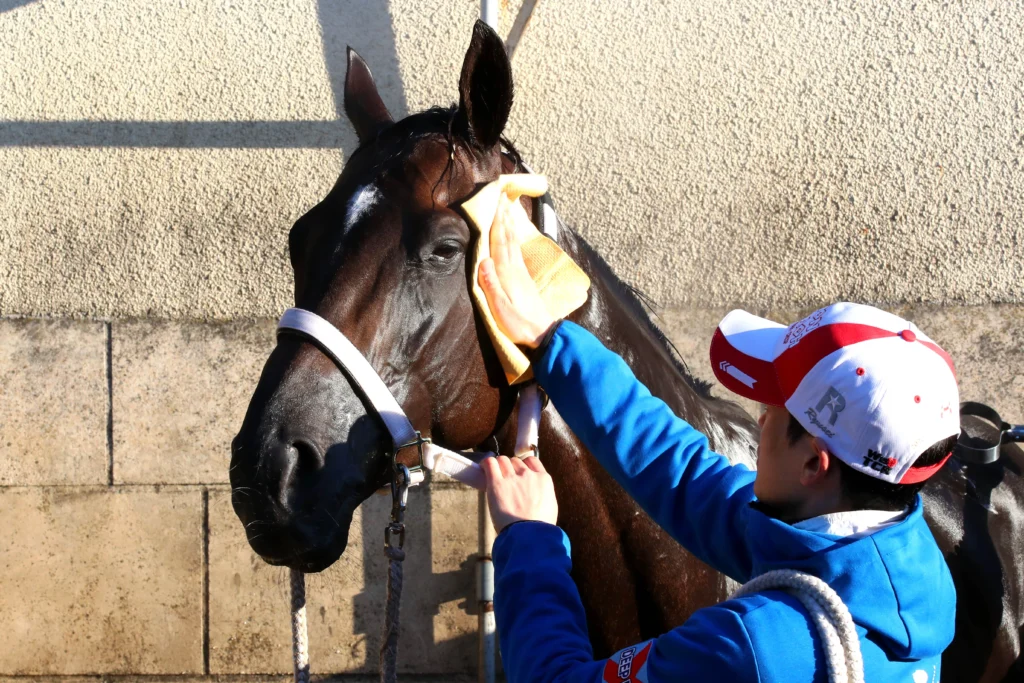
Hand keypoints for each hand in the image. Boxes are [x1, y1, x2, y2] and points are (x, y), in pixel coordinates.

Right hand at [478, 193, 557, 348]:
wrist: (542, 333)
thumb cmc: (518, 324)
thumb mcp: (500, 308)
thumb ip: (491, 284)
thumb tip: (483, 260)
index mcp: (507, 273)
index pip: (500, 242)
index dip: (497, 222)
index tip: (496, 202)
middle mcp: (515, 268)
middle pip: (508, 237)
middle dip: (504, 217)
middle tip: (502, 197)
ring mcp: (522, 273)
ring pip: (514, 243)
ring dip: (509, 225)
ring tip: (507, 210)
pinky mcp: (525, 279)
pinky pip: (517, 252)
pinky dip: (513, 239)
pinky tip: (513, 237)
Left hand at [482, 455, 557, 532]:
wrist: (530, 534)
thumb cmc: (540, 526)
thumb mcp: (550, 506)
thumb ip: (542, 493)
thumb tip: (536, 494)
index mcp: (543, 479)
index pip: (531, 461)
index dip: (523, 465)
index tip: (519, 471)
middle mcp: (527, 474)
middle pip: (515, 461)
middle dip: (510, 468)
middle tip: (505, 479)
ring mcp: (512, 477)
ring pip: (502, 460)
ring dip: (498, 466)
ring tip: (494, 475)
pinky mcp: (496, 483)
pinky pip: (490, 463)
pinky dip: (486, 463)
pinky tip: (484, 468)